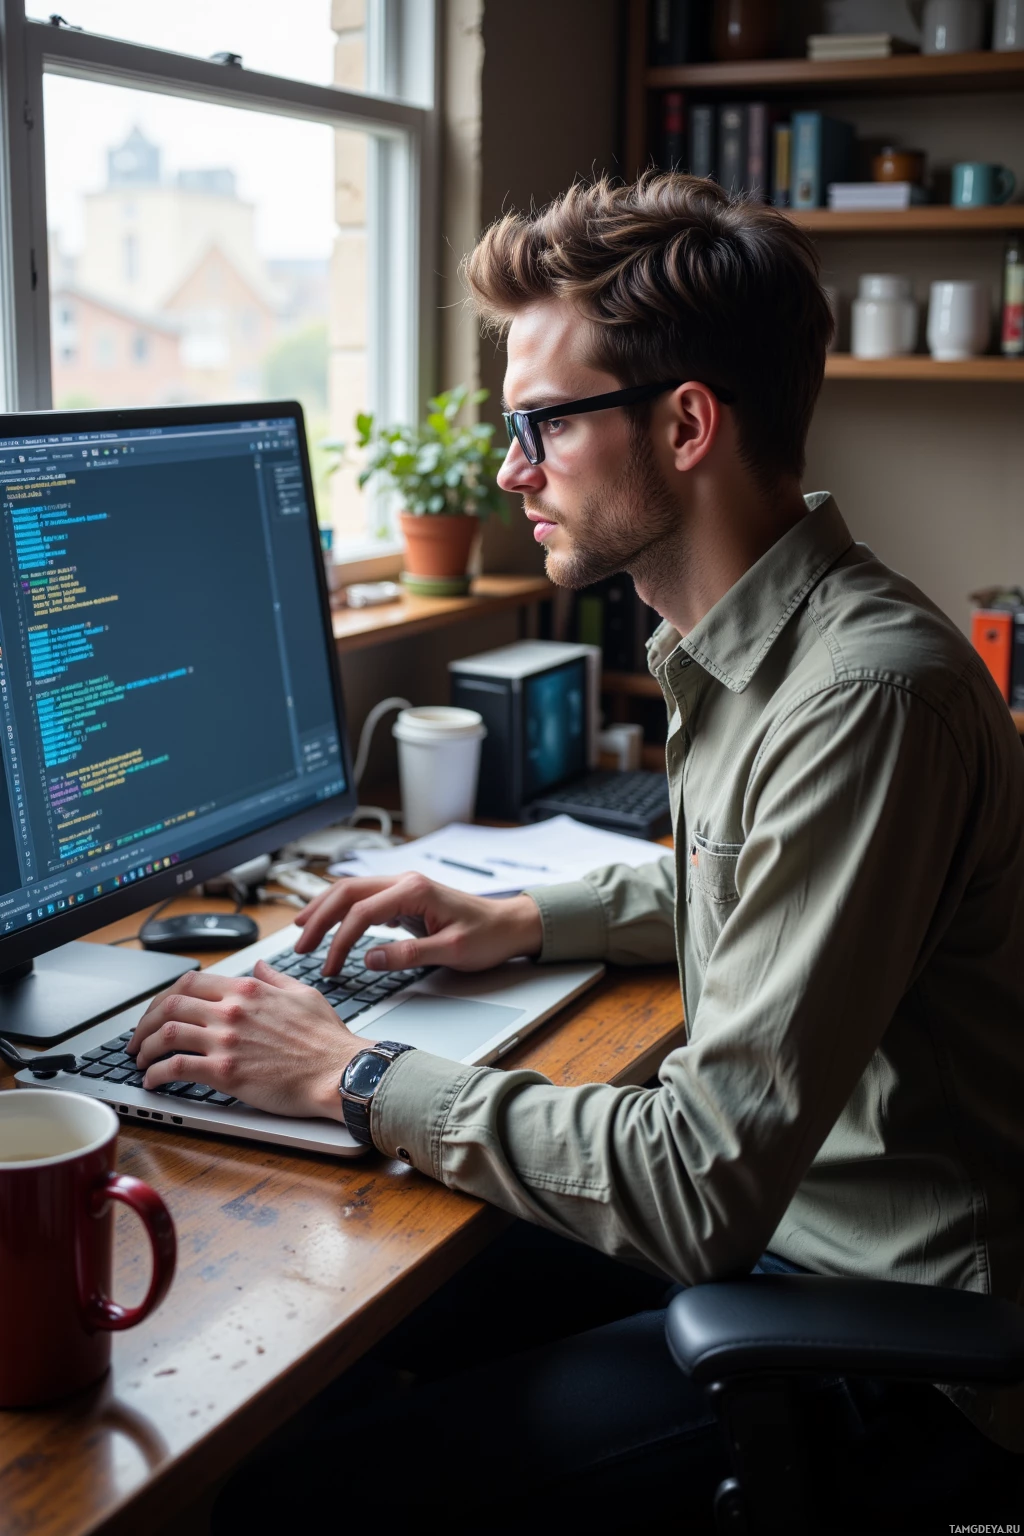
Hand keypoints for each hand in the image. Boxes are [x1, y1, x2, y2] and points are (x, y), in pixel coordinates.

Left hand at [127, 963, 359, 1119]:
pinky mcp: (225, 1071)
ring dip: (145, 1047)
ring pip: (166, 1034)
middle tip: (140, 1037)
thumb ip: (275, 977)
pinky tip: (153, 1080)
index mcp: (248, 989)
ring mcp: (226, 1040)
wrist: (339, 1072)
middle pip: (170, 1005)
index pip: (191, 982)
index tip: (159, 1011)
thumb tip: (259, 965)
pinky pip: (176, 1067)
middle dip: (146, 1021)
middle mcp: (232, 1010)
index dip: (165, 996)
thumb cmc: (326, 1040)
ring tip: (140, 1058)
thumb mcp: (304, 994)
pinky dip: (157, 1073)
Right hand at [294, 874, 542, 976]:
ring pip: (352, 891)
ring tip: (301, 930)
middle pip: (347, 892)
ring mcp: (404, 887)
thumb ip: (408, 955)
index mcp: (414, 890)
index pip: (362, 912)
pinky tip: (330, 923)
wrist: (510, 925)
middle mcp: (405, 882)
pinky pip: (364, 899)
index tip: (330, 966)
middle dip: (319, 918)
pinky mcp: (405, 898)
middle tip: (300, 946)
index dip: (339, 941)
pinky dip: (342, 911)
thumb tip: (368, 959)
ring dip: (325, 909)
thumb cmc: (488, 935)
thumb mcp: (451, 951)